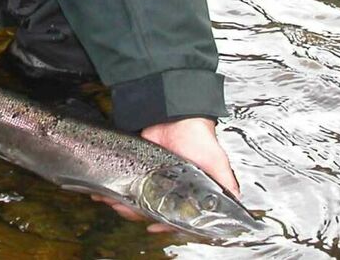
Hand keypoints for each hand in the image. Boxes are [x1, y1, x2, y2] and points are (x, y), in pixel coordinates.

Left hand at [92, 117, 239, 231]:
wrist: (176, 114)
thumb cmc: (200, 139)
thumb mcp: (218, 164)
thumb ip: (226, 186)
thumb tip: (237, 208)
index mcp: (188, 194)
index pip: (176, 218)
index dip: (166, 225)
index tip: (155, 226)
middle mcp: (169, 190)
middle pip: (151, 212)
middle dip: (137, 214)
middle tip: (128, 210)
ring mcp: (150, 179)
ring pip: (134, 202)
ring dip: (122, 205)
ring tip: (113, 201)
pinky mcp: (135, 167)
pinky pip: (122, 184)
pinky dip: (111, 190)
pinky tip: (103, 192)